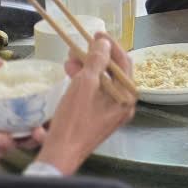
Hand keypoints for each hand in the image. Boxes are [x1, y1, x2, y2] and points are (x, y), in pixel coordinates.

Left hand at [0, 48, 46, 165]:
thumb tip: (2, 63)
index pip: (23, 95)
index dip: (38, 94)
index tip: (49, 91)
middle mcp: (1, 116)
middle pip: (30, 116)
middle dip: (44, 117)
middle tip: (50, 115)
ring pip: (25, 136)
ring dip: (34, 134)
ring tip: (36, 130)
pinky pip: (8, 148)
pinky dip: (8, 142)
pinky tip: (0, 136)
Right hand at [35, 34, 136, 175]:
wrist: (60, 154)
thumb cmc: (75, 119)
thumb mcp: (85, 85)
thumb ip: (96, 61)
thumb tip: (104, 43)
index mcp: (127, 96)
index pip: (124, 63)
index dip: (110, 45)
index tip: (96, 33)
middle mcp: (123, 104)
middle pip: (113, 72)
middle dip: (95, 57)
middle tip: (78, 47)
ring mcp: (111, 112)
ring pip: (102, 82)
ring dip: (87, 68)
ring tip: (69, 59)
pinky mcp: (98, 118)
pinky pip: (95, 94)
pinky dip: (84, 82)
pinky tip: (70, 74)